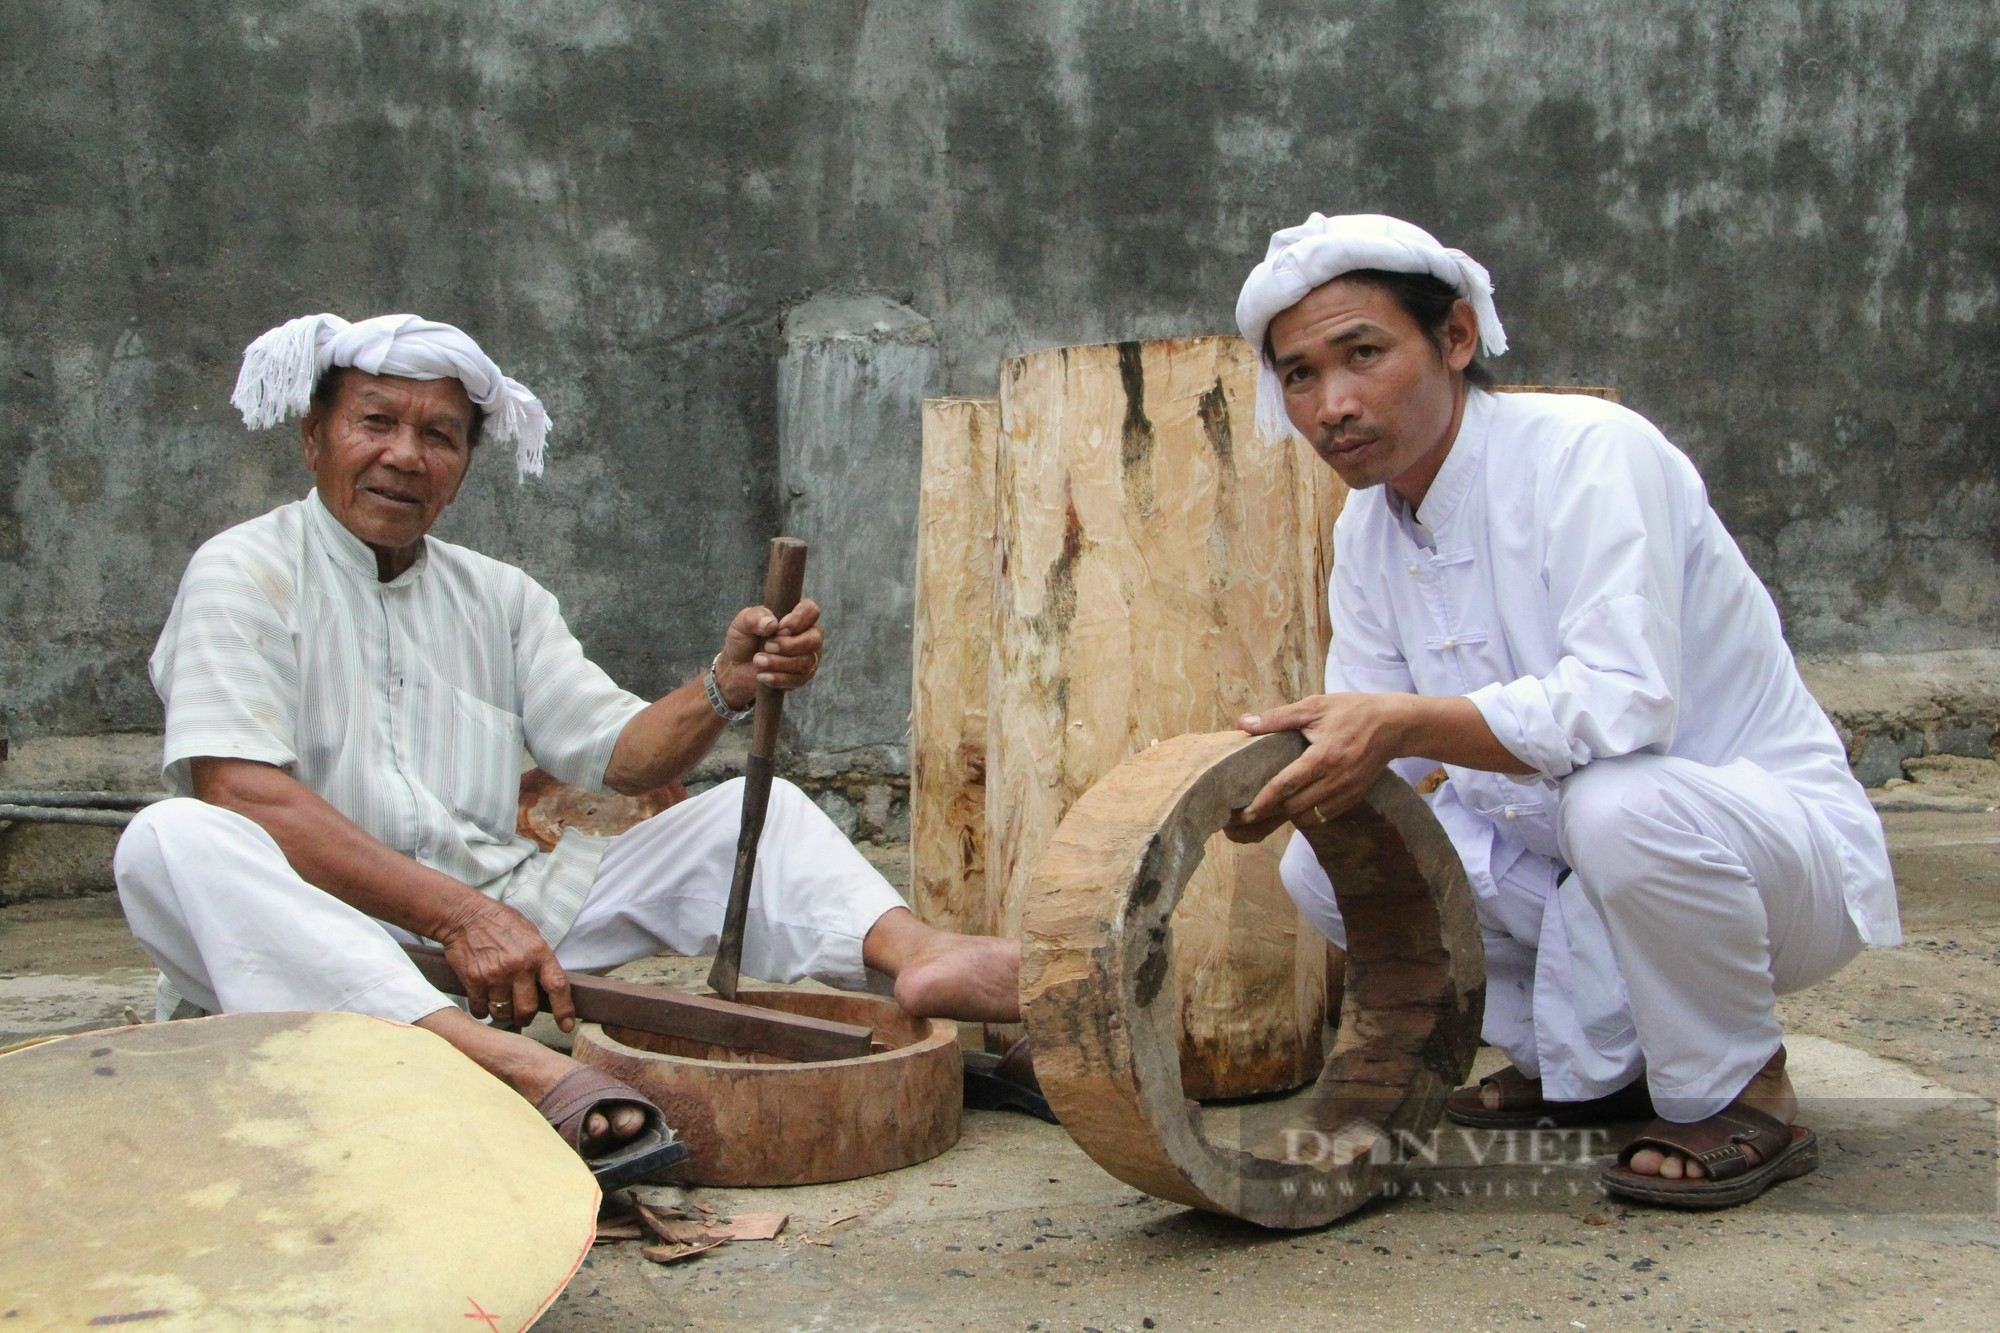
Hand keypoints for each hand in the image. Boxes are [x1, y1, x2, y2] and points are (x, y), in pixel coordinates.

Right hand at [432, 895, 575, 1032]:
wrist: (465, 915)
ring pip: (503, 1013)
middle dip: (525, 1017)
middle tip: (522, 1015)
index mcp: (538, 953)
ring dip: (502, 1014)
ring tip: (500, 1003)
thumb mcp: (530, 934)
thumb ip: (540, 959)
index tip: (567, 1025)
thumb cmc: (500, 924)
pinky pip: (480, 1009)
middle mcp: (519, 966)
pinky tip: (482, 1000)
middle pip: (527, 1009)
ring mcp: (495, 975)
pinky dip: (482, 1010)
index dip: (564, 1009)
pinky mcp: (474, 981)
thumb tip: (549, 986)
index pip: (558, 986)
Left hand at [717, 597, 824, 705]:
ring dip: (779, 663)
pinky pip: (798, 679)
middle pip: (814, 639)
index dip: (798, 619)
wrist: (735, 668)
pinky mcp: (802, 677)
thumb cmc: (744, 640)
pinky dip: (779, 678)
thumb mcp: (742, 623)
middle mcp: (808, 635)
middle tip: (767, 646)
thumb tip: (771, 624)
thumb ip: (754, 617)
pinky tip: (762, 676)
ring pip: (806, 661)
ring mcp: (808, 657)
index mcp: (797, 616)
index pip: (811, 610)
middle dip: (789, 645)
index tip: (779, 628)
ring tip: (758, 661)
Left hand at [1223, 693, 1412, 842]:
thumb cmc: (1353, 710)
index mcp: (1323, 756)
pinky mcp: (1356, 797)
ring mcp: (1348, 791)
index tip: (1245, 812)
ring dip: (1290, 814)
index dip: (1264, 800)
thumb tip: (1244, 723)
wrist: (1395, 724)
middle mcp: (1336, 779)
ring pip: (1311, 816)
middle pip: (1296, 806)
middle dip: (1272, 811)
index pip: (1287, 784)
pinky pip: (1327, 815)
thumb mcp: (1315, 706)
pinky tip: (1298, 804)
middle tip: (1251, 812)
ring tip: (1272, 808)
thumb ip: (1277, 718)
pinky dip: (1310, 814)